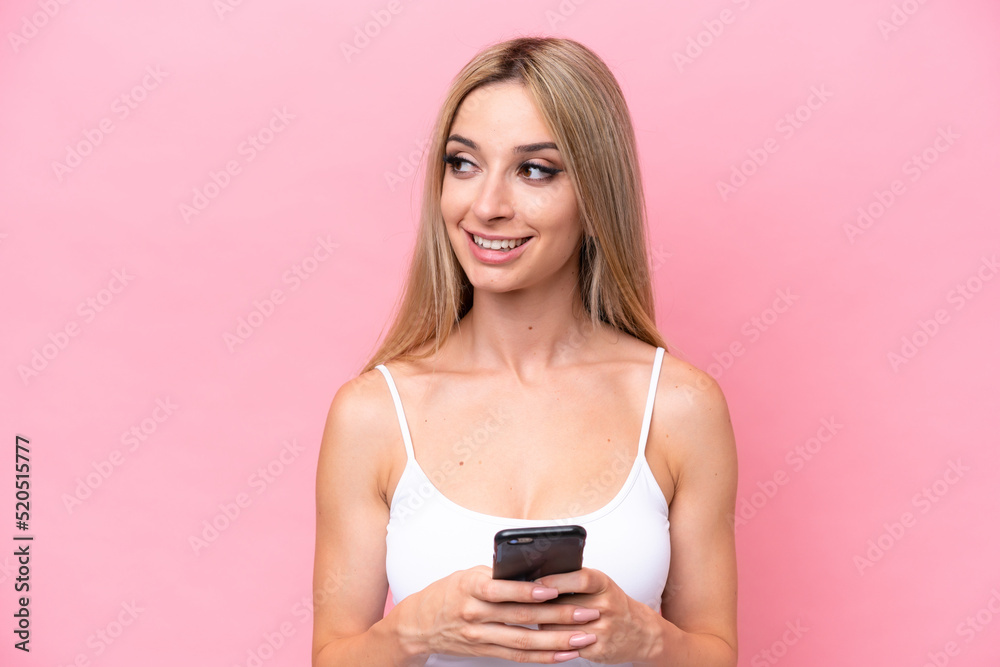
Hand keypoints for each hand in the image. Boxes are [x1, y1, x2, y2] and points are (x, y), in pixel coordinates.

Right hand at [392, 565, 603, 662]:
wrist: (419, 625)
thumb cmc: (448, 592)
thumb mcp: (468, 575)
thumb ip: (498, 575)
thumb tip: (535, 571)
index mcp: (471, 587)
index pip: (502, 589)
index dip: (528, 592)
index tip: (554, 590)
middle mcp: (475, 614)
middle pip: (522, 618)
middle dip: (559, 617)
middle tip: (587, 613)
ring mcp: (480, 637)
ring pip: (524, 642)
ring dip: (558, 641)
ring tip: (585, 637)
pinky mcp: (484, 652)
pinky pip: (518, 656)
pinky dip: (544, 657)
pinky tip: (565, 654)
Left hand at [535, 567, 659, 663]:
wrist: (640, 632)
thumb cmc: (613, 603)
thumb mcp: (599, 584)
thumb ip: (573, 579)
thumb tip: (537, 577)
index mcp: (604, 584)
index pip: (578, 579)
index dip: (554, 581)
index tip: (534, 582)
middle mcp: (605, 606)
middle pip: (562, 606)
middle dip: (541, 605)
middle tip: (526, 602)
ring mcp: (603, 629)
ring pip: (558, 628)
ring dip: (543, 624)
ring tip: (538, 618)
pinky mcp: (598, 649)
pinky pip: (565, 646)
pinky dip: (553, 641)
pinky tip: (548, 635)